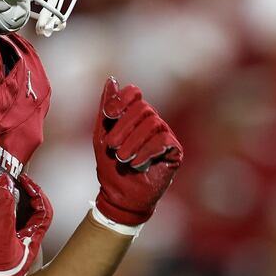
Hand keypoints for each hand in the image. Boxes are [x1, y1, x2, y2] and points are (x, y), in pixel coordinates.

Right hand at [0, 173, 51, 275]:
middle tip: (8, 187)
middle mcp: (24, 250)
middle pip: (29, 219)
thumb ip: (4, 206)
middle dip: (21, 200)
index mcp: (31, 244)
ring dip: (6, 211)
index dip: (37, 193)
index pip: (44, 212)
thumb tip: (6, 181)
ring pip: (13, 227)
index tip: (23, 180)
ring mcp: (10, 256)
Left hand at [92, 77, 182, 227]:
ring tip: (123, 159)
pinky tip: (137, 163)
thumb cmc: (110, 166)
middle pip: (143, 109)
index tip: (108, 115)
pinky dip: (148, 151)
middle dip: (124, 127)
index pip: (134, 93)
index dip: (122, 100)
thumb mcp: (101, 135)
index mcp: (134, 115)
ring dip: (133, 142)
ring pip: (153, 123)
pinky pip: (164, 139)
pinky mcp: (174, 150)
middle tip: (113, 147)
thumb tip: (111, 80)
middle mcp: (151, 121)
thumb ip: (106, 108)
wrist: (120, 195)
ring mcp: (164, 135)